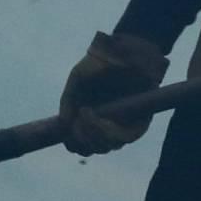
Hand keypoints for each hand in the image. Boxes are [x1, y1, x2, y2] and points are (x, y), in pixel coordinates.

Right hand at [58, 30, 167, 156]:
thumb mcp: (77, 79)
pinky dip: (109, 133)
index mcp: (88, 117)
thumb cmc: (101, 63)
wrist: (126, 52)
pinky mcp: (137, 124)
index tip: (68, 135)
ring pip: (105, 147)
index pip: (78, 144)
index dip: (72, 144)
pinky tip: (102, 119)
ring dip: (93, 134)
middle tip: (81, 115)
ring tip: (90, 112)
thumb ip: (67, 101)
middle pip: (91, 149)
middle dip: (82, 138)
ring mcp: (120, 125)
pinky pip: (123, 140)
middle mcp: (104, 124)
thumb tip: (63, 126)